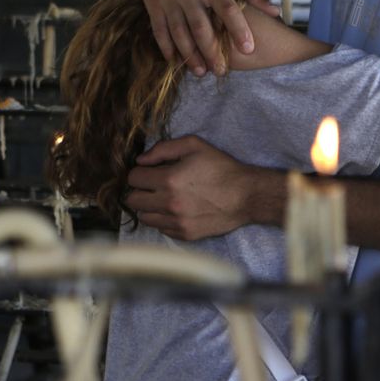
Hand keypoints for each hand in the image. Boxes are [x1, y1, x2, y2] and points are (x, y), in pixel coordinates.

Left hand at [123, 136, 270, 239]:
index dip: (140, 172)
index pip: (133, 178)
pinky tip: (176, 210)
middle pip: (133, 200)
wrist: (246, 196)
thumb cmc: (221, 168)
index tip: (149, 172)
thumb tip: (141, 160)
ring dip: (149, 207)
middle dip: (140, 190)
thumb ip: (163, 149)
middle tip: (153, 186)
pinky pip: (160, 229)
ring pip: (144, 217)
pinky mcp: (185, 235)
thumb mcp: (194, 145)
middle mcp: (169, 203)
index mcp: (169, 179)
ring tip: (164, 199)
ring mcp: (176, 222)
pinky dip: (163, 220)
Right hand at [138, 0, 276, 75]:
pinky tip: (175, 63)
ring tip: (201, 72)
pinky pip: (160, 31)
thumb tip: (275, 12)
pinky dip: (167, 49)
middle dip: (212, 52)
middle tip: (221, 72)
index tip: (248, 49)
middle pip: (202, 27)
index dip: (238, 29)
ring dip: (190, 56)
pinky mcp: (153, 5)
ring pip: (180, 33)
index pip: (227, 8)